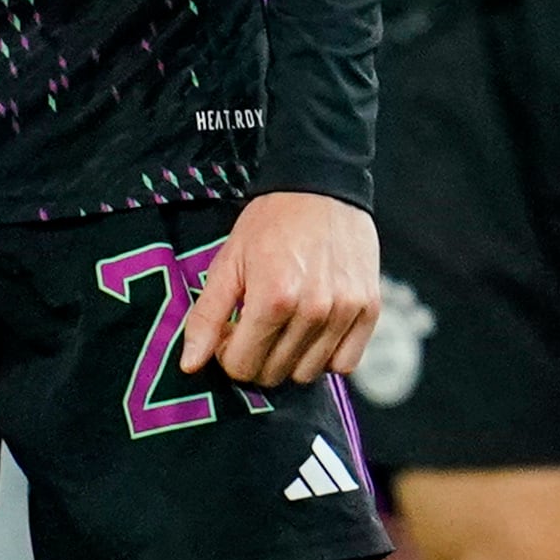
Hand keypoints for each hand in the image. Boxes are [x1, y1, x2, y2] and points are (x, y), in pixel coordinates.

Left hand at [178, 191, 378, 388]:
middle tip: (256, 324)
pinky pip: (345, 363)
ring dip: (290, 358)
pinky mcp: (369, 309)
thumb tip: (190, 364)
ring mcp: (345, 312)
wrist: (321, 185)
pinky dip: (327, 356)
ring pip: (307, 374)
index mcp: (273, 299)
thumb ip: (206, 316)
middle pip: (273, 373)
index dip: (229, 353)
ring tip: (285, 324)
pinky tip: (314, 330)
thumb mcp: (228, 261)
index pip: (241, 366)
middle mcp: (313, 311)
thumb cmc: (271, 221)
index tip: (233, 330)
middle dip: (256, 356)